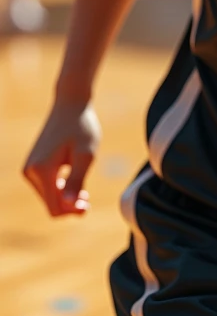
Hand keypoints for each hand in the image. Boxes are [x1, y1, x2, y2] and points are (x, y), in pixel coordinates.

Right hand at [22, 99, 101, 216]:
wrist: (71, 104)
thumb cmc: (82, 127)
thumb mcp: (85, 155)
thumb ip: (77, 181)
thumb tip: (68, 204)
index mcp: (41, 170)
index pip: (54, 208)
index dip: (72, 212)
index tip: (88, 204)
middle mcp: (30, 171)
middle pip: (50, 204)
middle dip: (69, 205)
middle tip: (88, 198)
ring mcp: (29, 168)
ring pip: (48, 196)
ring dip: (65, 196)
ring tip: (84, 190)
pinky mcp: (33, 164)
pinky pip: (45, 186)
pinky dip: (59, 188)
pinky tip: (73, 179)